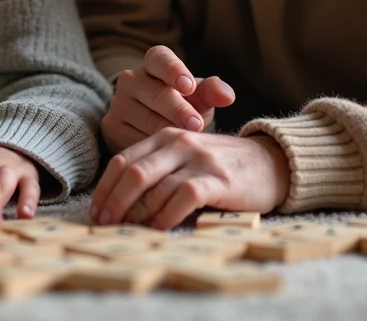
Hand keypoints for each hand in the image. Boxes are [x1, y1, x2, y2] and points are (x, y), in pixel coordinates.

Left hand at [88, 128, 290, 229]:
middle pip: (133, 172)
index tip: (96, 211)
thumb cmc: (221, 167)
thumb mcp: (185, 158)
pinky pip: (183, 196)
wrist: (270, 163)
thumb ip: (158, 170)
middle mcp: (179, 142)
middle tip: (104, 224)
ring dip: (137, 213)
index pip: (123, 160)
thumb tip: (121, 204)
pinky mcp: (218, 179)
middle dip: (114, 201)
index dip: (105, 188)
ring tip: (128, 230)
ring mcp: (199, 159)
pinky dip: (166, 215)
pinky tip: (159, 229)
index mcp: (166, 135)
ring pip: (155, 185)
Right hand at [100, 45, 235, 152]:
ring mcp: (118, 103)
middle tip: (196, 126)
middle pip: (155, 93)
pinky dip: (154, 150)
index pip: (160, 59)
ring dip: (168, 133)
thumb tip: (228, 96)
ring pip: (145, 120)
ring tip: (187, 145)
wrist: (157, 127)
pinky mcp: (111, 127)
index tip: (189, 87)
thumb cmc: (185, 106)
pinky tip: (169, 157)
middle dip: (178, 110)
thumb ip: (213, 92)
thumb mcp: (200, 97)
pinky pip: (135, 140)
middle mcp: (130, 79)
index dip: (174, 71)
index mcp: (153, 62)